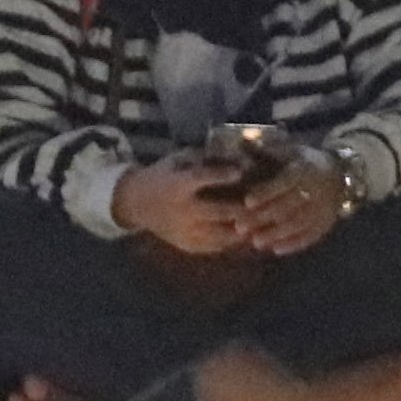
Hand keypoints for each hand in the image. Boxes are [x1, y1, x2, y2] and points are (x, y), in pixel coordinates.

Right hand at [114, 153, 255, 257]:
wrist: (136, 204)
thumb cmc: (162, 177)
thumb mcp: (177, 160)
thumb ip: (201, 158)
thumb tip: (233, 153)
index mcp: (177, 186)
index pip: (201, 179)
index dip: (221, 175)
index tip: (241, 171)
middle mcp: (182, 211)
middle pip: (218, 212)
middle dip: (242, 209)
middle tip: (263, 204)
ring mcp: (185, 232)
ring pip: (221, 235)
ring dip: (243, 230)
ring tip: (261, 223)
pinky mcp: (188, 246)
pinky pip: (215, 247)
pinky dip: (233, 241)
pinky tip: (248, 235)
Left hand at [233, 144, 349, 257]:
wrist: (339, 174)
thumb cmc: (304, 161)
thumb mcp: (290, 150)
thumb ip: (267, 149)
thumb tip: (243, 141)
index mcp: (304, 169)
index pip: (284, 183)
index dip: (265, 192)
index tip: (246, 202)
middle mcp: (315, 189)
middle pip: (288, 207)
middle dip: (263, 218)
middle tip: (240, 227)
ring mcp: (322, 208)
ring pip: (298, 224)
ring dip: (276, 234)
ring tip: (255, 242)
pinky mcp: (326, 223)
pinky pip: (310, 236)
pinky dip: (293, 244)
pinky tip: (276, 250)